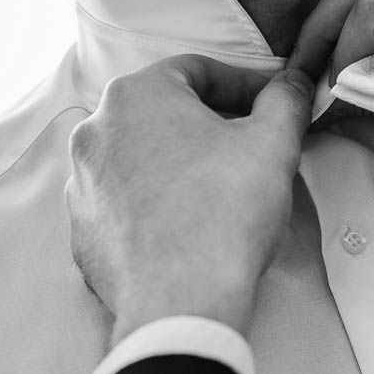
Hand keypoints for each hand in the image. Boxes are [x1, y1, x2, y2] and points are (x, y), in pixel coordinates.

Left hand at [66, 56, 313, 343]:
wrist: (180, 302)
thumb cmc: (224, 213)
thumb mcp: (272, 144)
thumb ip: (284, 101)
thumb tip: (291, 85)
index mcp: (135, 95)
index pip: (197, 71)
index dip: (243, 85)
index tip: (272, 104)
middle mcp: (95, 133)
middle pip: (163, 114)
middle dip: (208, 125)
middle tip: (249, 147)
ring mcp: (82, 185)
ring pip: (140, 159)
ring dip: (178, 166)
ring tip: (220, 191)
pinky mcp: (83, 233)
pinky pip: (124, 206)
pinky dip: (154, 206)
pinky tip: (189, 226)